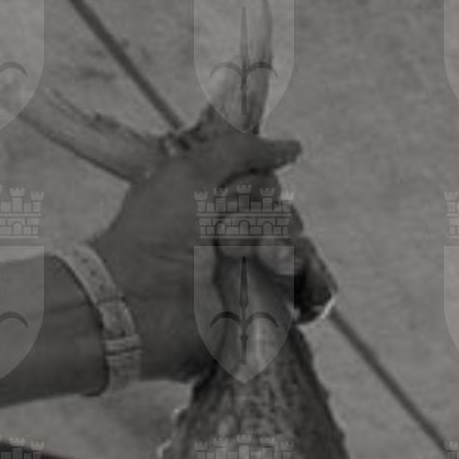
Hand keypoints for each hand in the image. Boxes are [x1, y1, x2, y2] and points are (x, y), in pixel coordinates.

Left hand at [88, 121, 335, 382]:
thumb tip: (293, 147)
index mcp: (221, 203)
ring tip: (236, 260)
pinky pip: (314, 290)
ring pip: (299, 247)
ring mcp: (257, 274)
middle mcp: (242, 236)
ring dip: (272, 248)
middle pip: (287, 213)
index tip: (226, 196)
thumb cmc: (157, 233)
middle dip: (259, 219)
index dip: (253, 187)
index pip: (267, 183)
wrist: (144, 299)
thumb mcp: (191, 173)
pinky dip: (308, 282)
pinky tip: (276, 274)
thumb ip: (240, 151)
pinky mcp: (271, 310)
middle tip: (222, 235)